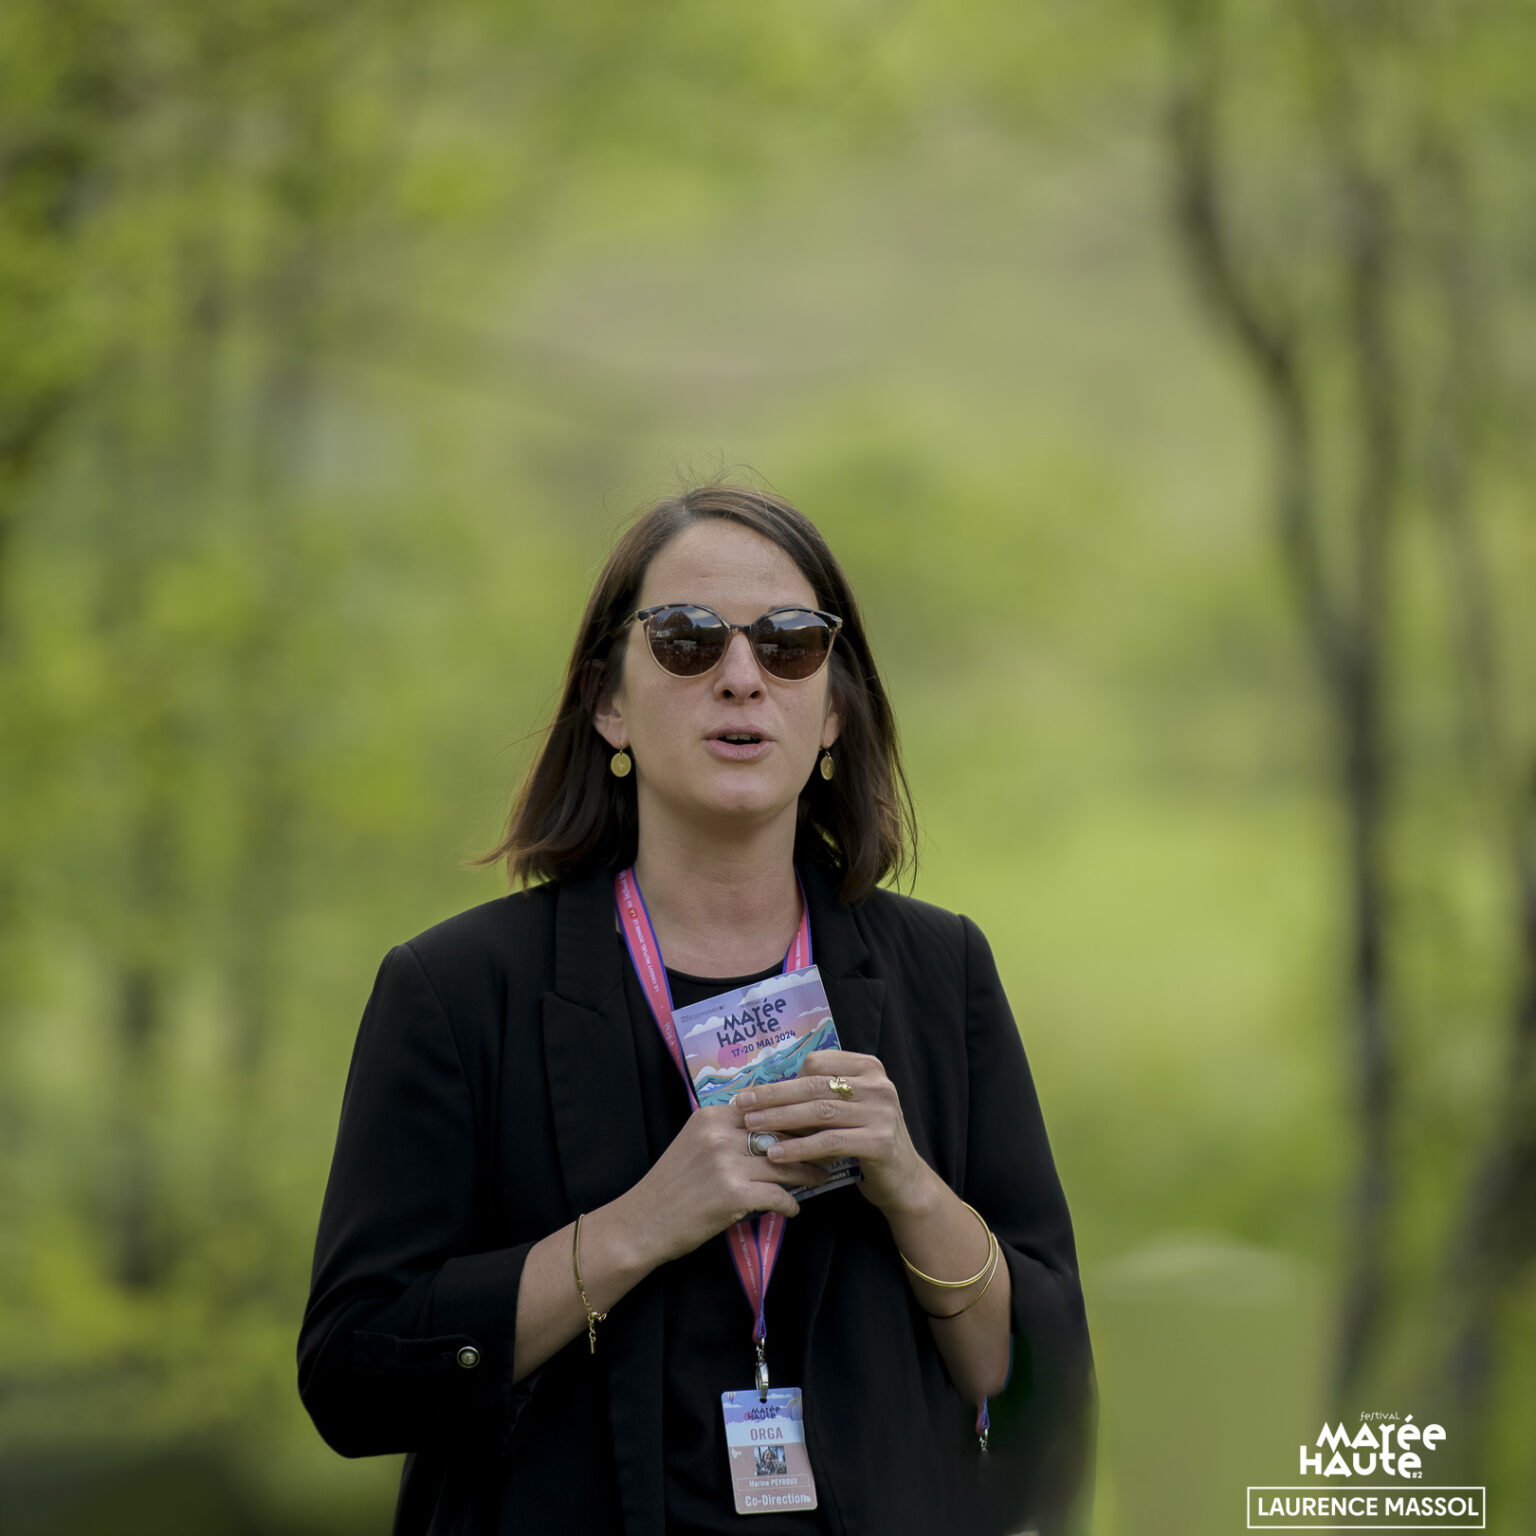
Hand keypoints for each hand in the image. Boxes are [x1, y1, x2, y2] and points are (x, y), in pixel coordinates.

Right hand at [621, 1105, 828, 1266]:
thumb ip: (727, 1133)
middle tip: (830, 1149)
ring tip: (821, 1177)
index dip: (794, 1117)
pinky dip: (789, 1204)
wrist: (642, 1223)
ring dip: (807, 1173)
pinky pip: (777, 1195)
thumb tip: (770, 1133)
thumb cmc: (670, 1187)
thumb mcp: (694, 1145)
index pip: (765, 1109)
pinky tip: (794, 1209)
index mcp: (711, 1116)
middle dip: (809, 1142)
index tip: (815, 1124)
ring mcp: (726, 1163)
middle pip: (779, 1134)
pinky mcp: (733, 1194)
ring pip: (784, 1164)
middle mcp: (720, 1134)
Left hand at [736, 1051, 928, 1215]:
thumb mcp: (847, 1110)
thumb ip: (818, 1096)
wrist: (903, 1180)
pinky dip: (799, 1148)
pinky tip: (777, 1154)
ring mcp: (882, 1112)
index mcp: (869, 1068)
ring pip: (820, 1112)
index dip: (784, 1077)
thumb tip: (764, 1093)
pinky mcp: (880, 1141)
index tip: (754, 1092)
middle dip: (773, 1096)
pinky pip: (830, 1142)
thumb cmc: (865, 1140)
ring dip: (781, 1119)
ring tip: (752, 1129)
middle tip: (742, 1106)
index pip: (818, 1062)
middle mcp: (878, 1085)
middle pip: (814, 1085)